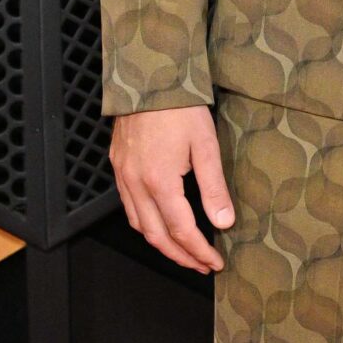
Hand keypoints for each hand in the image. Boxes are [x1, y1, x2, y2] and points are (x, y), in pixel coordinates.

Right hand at [110, 105, 234, 273]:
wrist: (148, 77)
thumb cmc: (179, 107)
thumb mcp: (205, 146)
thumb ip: (214, 188)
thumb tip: (224, 222)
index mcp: (160, 182)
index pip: (182, 231)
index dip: (199, 251)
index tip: (214, 262)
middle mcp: (136, 183)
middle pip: (156, 236)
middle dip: (180, 256)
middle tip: (201, 265)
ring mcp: (123, 175)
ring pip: (138, 224)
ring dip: (161, 243)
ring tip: (183, 251)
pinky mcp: (118, 166)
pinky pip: (128, 206)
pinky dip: (145, 223)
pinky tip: (159, 224)